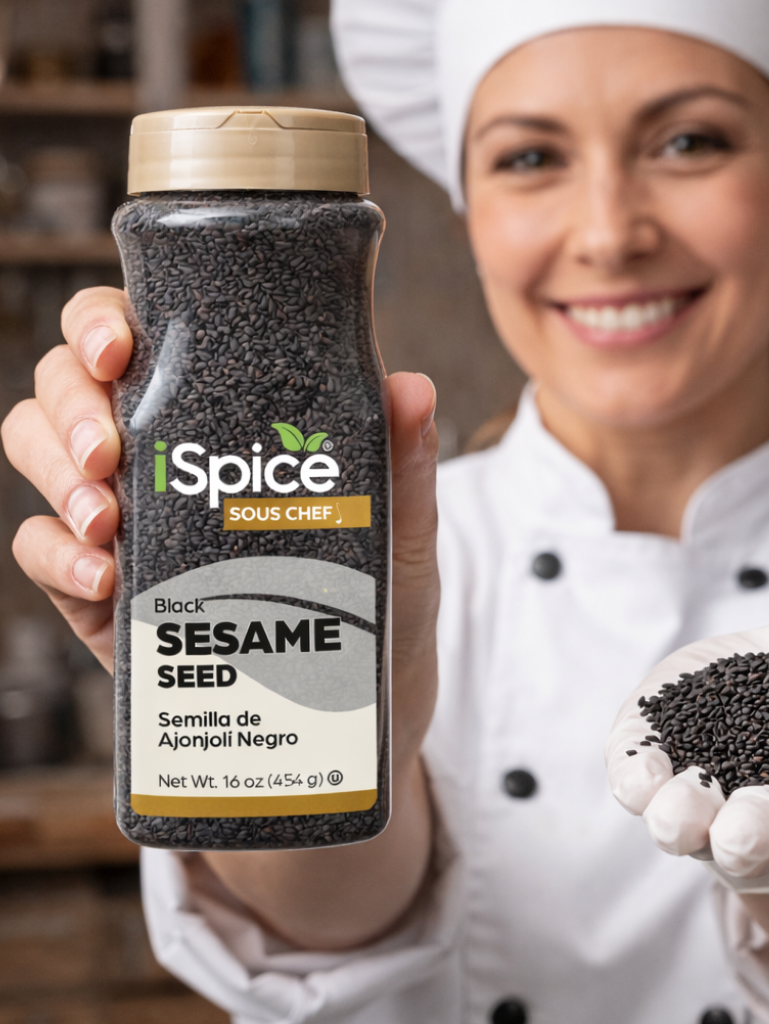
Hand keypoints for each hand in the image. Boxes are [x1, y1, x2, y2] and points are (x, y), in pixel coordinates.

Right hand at [1, 288, 440, 766]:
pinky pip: (40, 552)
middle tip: (110, 451)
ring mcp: (127, 521)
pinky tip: (107, 579)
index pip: (141, 336)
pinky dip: (57, 556)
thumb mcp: (400, 535)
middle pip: (67, 385)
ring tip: (106, 518)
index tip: (121, 349)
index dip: (105, 322)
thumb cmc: (380, 604)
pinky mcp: (105, 593)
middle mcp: (163, 455)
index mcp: (225, 416)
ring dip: (54, 473)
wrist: (357, 710)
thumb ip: (403, 465)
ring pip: (37, 452)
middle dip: (69, 403)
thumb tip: (414, 388)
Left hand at [606, 603, 768, 892]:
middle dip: (747, 837)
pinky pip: (641, 774)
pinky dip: (635, 775)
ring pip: (691, 820)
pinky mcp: (669, 744)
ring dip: (681, 818)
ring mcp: (717, 784)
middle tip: (741, 835)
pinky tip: (637, 776)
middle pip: (757, 840)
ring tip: (675, 814)